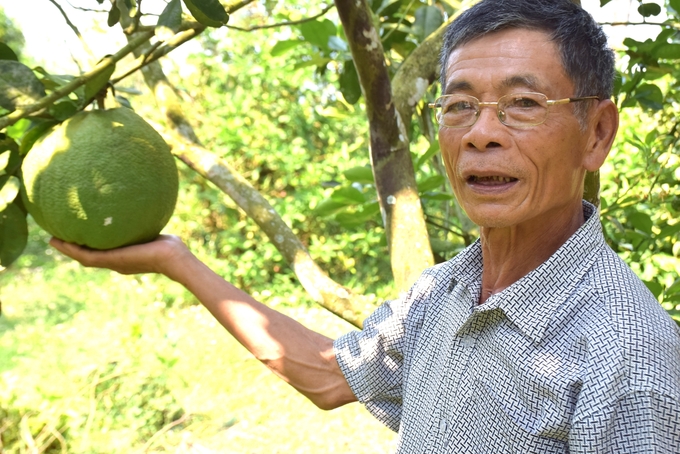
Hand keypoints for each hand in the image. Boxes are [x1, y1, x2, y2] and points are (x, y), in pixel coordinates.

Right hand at [49, 234, 192, 276]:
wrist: (173, 257)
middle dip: (73, 248)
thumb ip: (145, 222)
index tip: (77, 236)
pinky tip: (61, 242)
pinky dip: (72, 250)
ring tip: (52, 240)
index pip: (102, 252)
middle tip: (57, 238)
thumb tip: (144, 205)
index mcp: (124, 256)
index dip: (88, 245)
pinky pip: (86, 256)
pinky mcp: (112, 260)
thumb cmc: (171, 246)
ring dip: (67, 249)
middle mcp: (116, 262)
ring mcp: (113, 263)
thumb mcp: (153, 230)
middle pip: (88, 256)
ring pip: (83, 257)